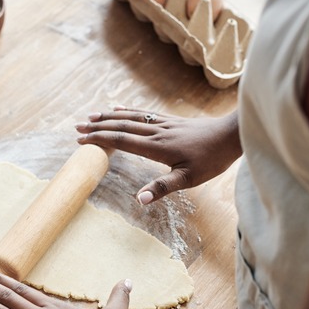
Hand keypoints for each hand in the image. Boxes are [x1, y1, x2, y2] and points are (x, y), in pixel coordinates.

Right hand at [76, 106, 241, 203]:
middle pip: (121, 126)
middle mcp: (156, 132)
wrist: (231, 135)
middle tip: (77, 128)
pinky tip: (118, 108)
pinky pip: (143, 113)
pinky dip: (127, 110)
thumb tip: (139, 200)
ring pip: (130, 117)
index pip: (122, 141)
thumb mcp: (188, 179)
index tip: (82, 141)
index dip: (100, 140)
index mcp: (157, 147)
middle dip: (98, 127)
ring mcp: (163, 124)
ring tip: (91, 116)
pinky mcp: (170, 121)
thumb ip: (162, 188)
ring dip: (108, 117)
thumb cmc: (211, 159)